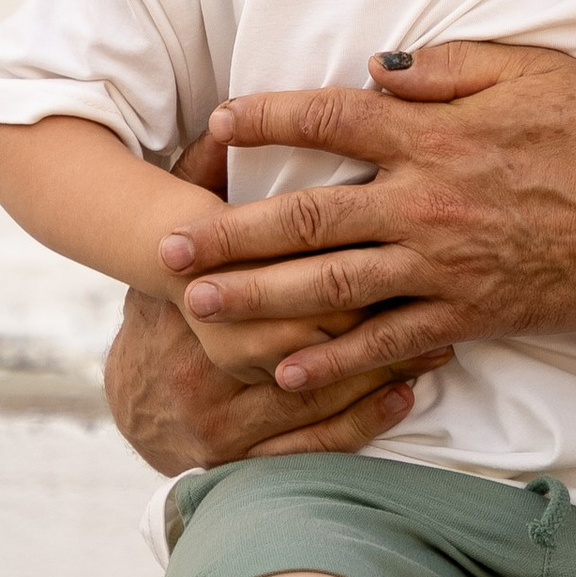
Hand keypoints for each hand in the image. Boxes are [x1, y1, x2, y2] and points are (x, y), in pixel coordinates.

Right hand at [100, 119, 444, 475]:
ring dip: (383, 364)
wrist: (135, 402)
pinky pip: (312, 444)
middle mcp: (197, 365)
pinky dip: (364, 417)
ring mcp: (218, 419)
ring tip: (440, 339)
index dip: (333, 254)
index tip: (392, 229)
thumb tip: (235, 116)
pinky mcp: (238, 460)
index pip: (269, 277)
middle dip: (371, 312)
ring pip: (316, 391)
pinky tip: (406, 393)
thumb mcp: (171, 239)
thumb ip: (202, 175)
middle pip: (302, 335)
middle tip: (435, 288)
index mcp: (185, 301)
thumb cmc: (171, 300)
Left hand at [152, 43, 575, 396]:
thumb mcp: (534, 70)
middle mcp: (422, 202)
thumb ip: (449, 67)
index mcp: (433, 134)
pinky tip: (282, 373)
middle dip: (228, 231)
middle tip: (165, 246)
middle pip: (304, 216)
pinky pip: (385, 344)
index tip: (218, 123)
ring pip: (327, 287)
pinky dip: (333, 363)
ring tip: (197, 306)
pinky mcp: (466, 314)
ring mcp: (440, 266)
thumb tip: (377, 72)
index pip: (330, 119)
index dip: (268, 118)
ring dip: (255, 299)